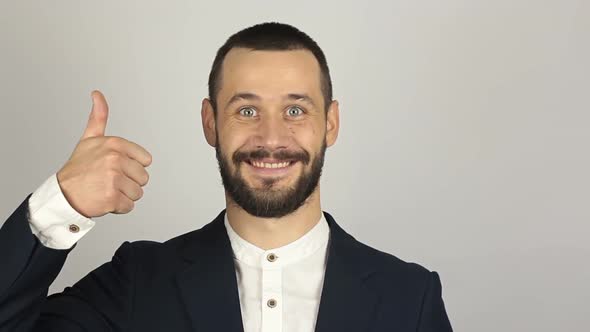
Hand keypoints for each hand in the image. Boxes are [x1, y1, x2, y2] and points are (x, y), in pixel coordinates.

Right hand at [56, 90, 152, 217]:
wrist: (63, 194)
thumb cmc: (78, 168)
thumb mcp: (90, 139)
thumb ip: (98, 117)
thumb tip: (97, 94)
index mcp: (115, 144)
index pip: (146, 161)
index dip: (133, 166)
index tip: (115, 167)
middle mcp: (115, 159)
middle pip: (143, 178)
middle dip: (129, 182)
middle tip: (109, 180)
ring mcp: (114, 179)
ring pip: (138, 193)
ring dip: (124, 195)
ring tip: (107, 189)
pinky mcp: (112, 198)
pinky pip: (129, 206)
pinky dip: (119, 207)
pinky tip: (105, 200)